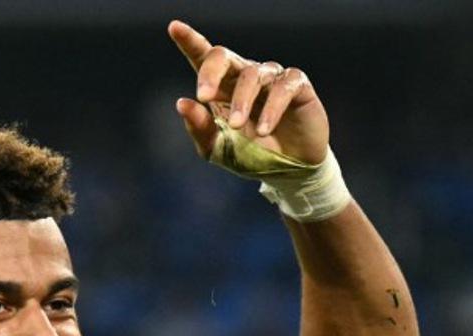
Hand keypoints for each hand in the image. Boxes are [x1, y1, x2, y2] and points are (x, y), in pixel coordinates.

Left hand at [167, 20, 328, 165]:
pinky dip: (271, 109)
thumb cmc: (249, 155)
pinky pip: (283, 87)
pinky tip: (262, 130)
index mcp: (220, 87)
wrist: (287, 171)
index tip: (174, 27)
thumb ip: (199, 128)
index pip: (203, 58)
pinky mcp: (298, 86)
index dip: (189, 41)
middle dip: (210, 72)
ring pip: (252, 75)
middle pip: (222, 56)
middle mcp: (244, 76)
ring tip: (236, 126)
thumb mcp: (217, 149)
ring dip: (242, 101)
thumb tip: (182, 103)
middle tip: (204, 96)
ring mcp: (271, 78)